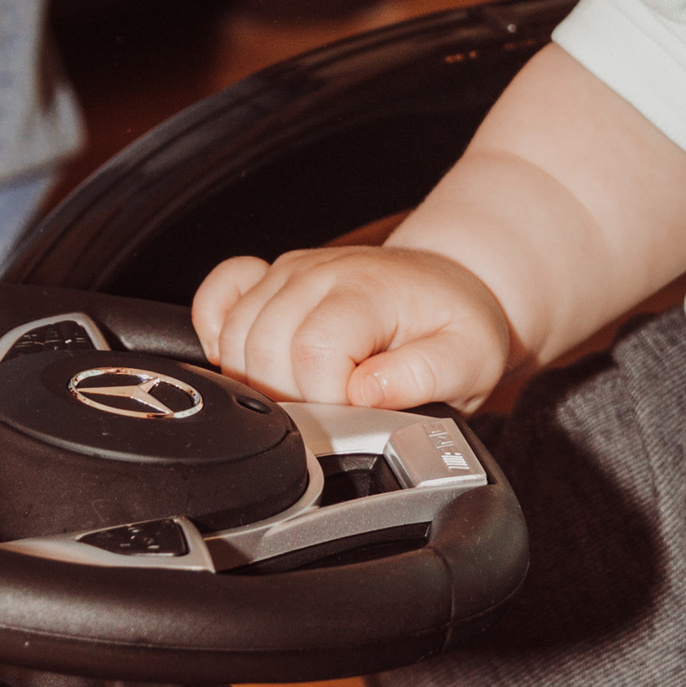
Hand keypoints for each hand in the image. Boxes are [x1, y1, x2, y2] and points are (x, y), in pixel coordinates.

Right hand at [195, 244, 514, 412]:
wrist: (450, 283)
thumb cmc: (457, 324)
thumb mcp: (471, 359)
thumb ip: (424, 375)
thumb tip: (364, 392)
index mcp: (367, 290)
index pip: (312, 352)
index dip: (327, 399)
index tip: (356, 413)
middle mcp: (320, 274)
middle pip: (262, 348)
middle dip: (291, 399)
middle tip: (335, 411)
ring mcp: (289, 273)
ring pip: (233, 337)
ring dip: (257, 381)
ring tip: (308, 394)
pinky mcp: (269, 278)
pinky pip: (215, 299)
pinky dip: (214, 333)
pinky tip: (245, 362)